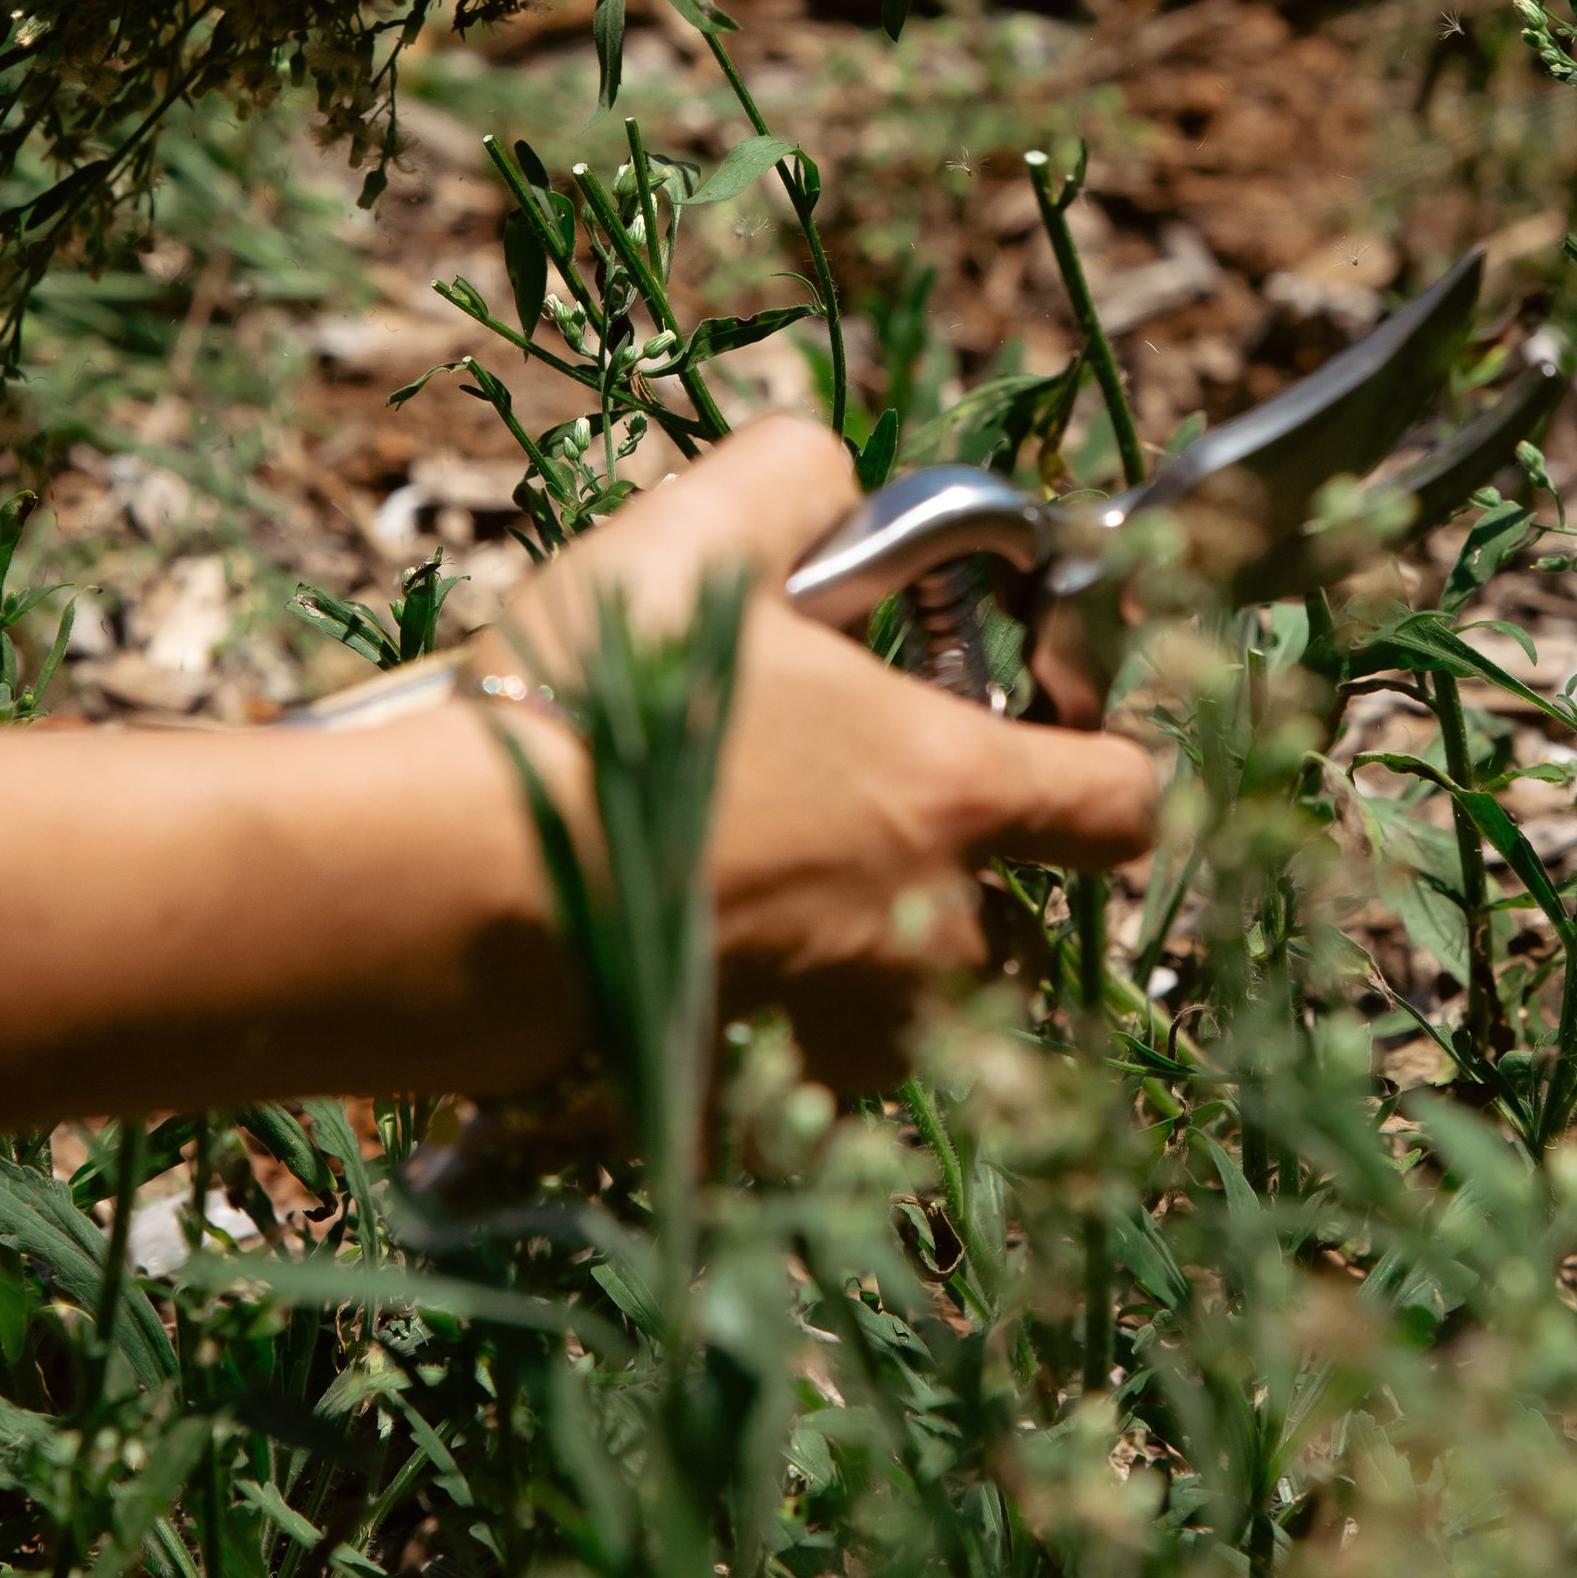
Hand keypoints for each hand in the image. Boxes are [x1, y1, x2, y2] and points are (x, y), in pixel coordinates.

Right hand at [472, 419, 1157, 1085]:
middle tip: (837, 802)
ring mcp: (833, 1030)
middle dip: (947, 874)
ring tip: (748, 887)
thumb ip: (803, 479)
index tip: (1042, 726)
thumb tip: (836, 488)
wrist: (454, 885)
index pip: (1122, 800)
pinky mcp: (738, 1097)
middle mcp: (923, 931)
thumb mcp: (705, 529)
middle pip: (1006, 922)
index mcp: (946, 791)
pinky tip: (669, 958)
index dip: (1106, 760)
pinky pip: (780, 1074)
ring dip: (855, 961)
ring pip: (896, 1010)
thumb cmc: (600, 704)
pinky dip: (747, 1028)